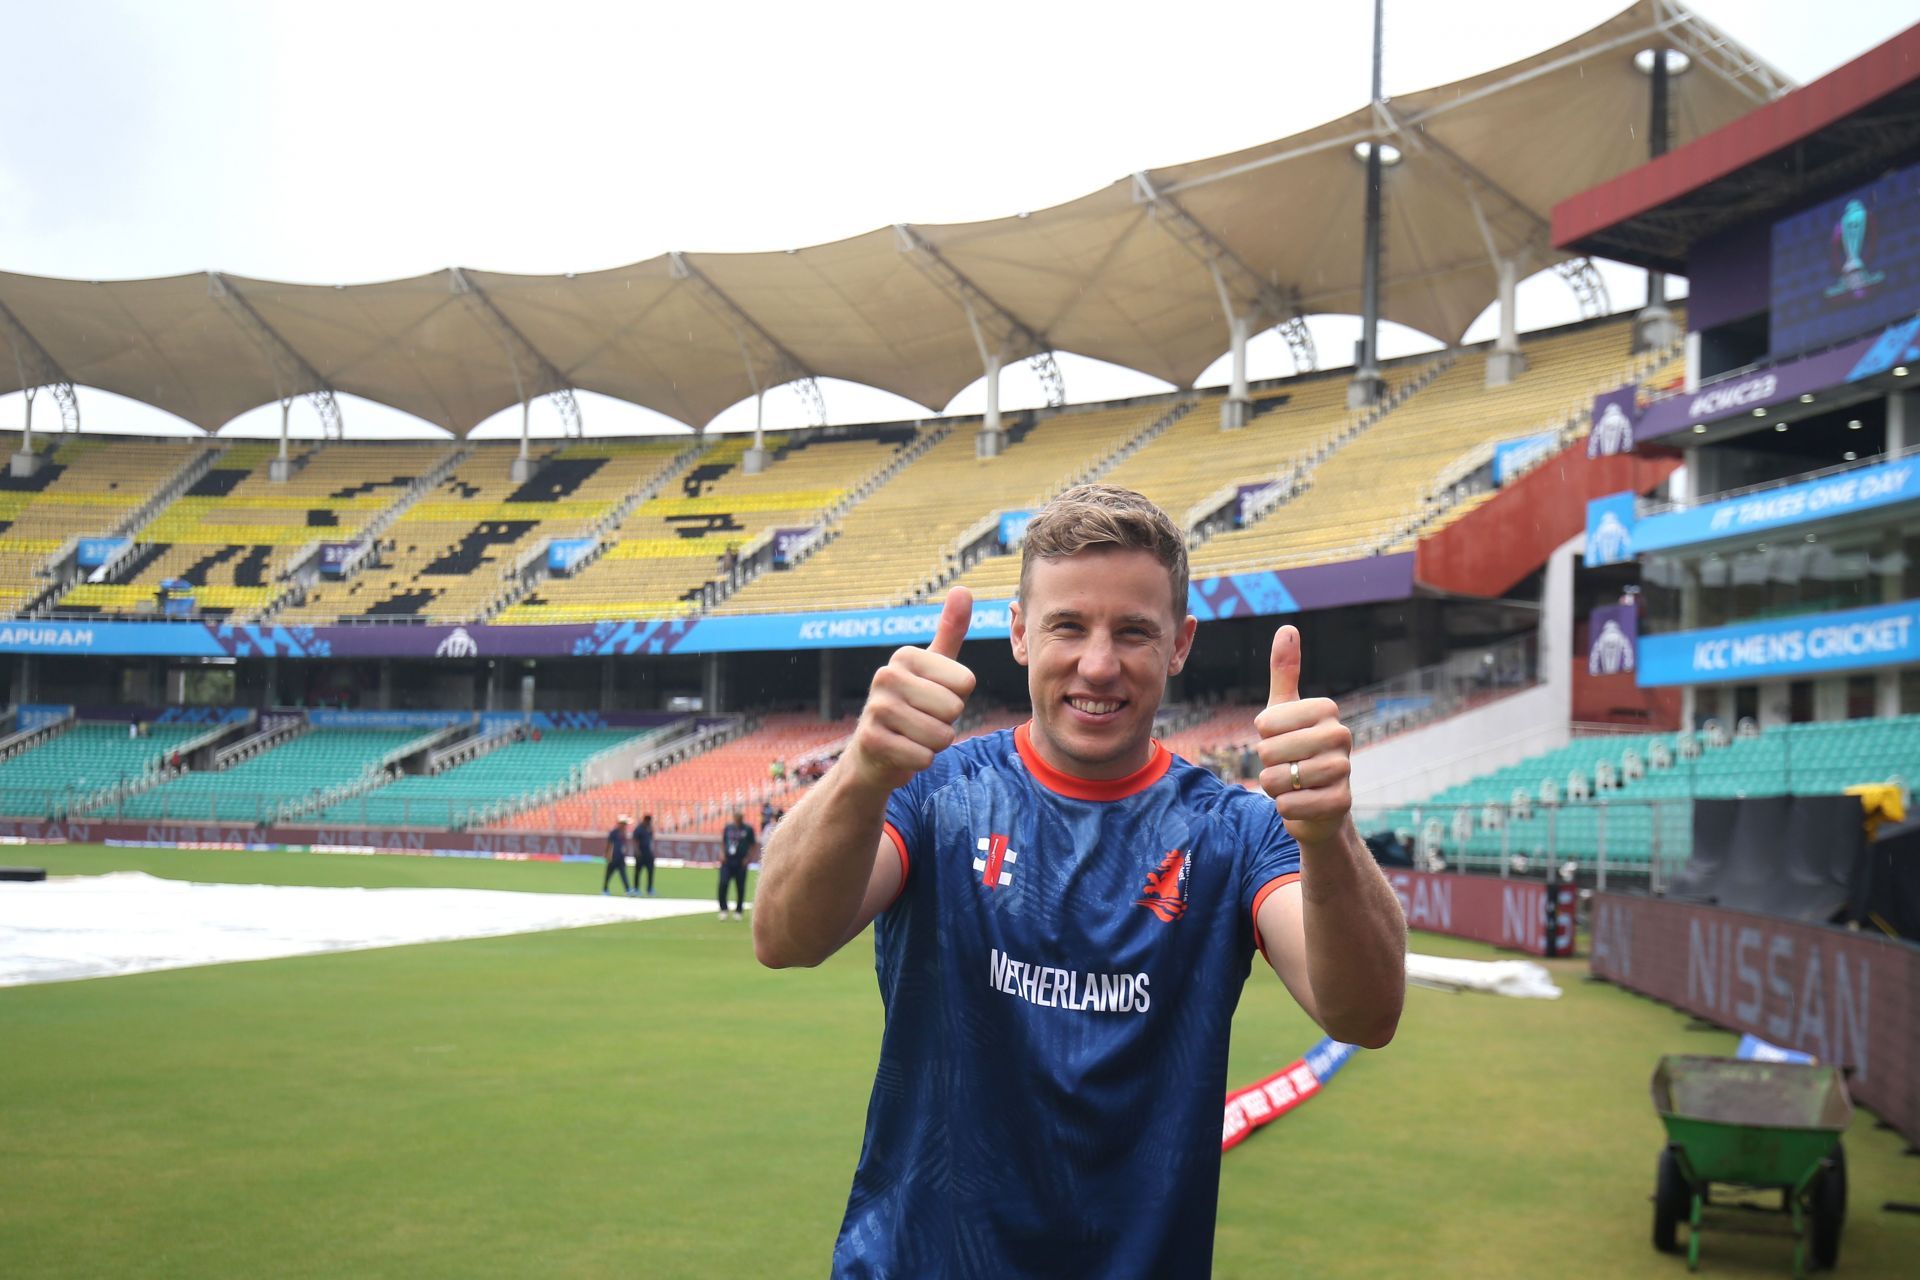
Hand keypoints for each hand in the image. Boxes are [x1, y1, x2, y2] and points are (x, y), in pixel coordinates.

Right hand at [845, 586, 976, 793]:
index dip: (957, 698)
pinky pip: (923, 757)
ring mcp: (876, 708)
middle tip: (923, 721)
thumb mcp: (932, 667)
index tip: (933, 699)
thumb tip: (963, 588)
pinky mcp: (872, 741)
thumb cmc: (912, 707)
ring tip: (913, 736)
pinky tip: (902, 753)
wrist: (873, 754)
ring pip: (940, 735)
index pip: (965, 682)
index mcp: (906, 656)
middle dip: (946, 723)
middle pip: (954, 708)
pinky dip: (919, 761)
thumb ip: (950, 630)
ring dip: (934, 744)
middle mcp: (886, 675)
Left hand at [1254, 624, 1352, 847]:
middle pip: (1269, 751)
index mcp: (1326, 709)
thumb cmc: (1297, 751)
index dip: (1263, 737)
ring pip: (1278, 779)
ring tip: (1292, 784)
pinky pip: (1291, 804)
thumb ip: (1285, 672)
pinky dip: (1285, 807)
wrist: (1319, 804)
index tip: (1281, 739)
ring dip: (1275, 787)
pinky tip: (1299, 803)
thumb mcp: (1285, 711)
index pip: (1265, 723)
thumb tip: (1288, 628)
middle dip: (1267, 764)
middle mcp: (1340, 735)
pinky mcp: (1341, 802)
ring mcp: (1344, 769)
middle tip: (1286, 766)